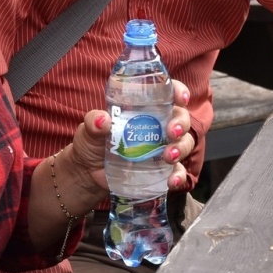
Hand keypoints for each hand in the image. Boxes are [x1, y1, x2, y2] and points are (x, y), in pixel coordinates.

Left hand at [69, 79, 197, 194]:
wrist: (88, 174)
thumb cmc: (91, 143)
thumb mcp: (89, 129)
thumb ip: (93, 122)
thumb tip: (102, 120)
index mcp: (142, 109)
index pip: (166, 94)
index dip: (177, 92)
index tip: (180, 98)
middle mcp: (156, 126)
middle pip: (181, 118)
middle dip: (181, 124)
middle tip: (171, 132)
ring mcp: (160, 148)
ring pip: (184, 143)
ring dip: (181, 148)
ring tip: (168, 157)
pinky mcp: (160, 170)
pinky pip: (178, 171)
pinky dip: (179, 176)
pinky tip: (172, 181)